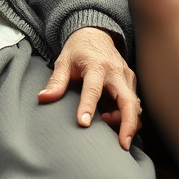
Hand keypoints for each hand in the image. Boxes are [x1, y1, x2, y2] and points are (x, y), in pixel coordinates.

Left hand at [37, 27, 140, 149]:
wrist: (96, 34)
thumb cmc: (78, 50)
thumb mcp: (63, 62)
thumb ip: (56, 81)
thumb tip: (43, 98)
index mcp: (96, 65)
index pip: (93, 88)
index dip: (88, 106)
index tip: (83, 123)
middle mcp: (115, 71)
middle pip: (127, 100)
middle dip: (128, 123)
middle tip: (123, 145)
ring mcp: (126, 77)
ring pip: (134, 104)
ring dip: (127, 122)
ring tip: (113, 133)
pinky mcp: (131, 82)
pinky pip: (135, 103)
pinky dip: (130, 117)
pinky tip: (117, 125)